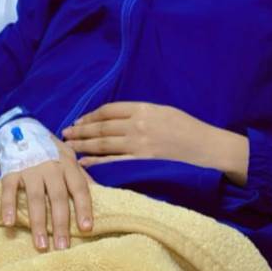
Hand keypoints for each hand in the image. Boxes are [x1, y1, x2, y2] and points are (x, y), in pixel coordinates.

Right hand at [0, 136, 94, 251]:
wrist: (22, 129)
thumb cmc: (50, 150)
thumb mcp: (69, 157)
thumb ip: (81, 175)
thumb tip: (100, 193)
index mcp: (67, 164)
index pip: (79, 187)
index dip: (83, 207)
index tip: (86, 228)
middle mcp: (50, 166)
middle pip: (57, 197)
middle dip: (61, 223)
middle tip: (62, 245)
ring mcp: (30, 169)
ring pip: (35, 197)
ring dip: (38, 222)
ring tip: (41, 243)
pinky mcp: (11, 171)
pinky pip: (8, 190)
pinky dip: (7, 206)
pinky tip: (9, 223)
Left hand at [61, 102, 213, 168]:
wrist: (206, 147)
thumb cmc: (187, 127)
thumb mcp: (163, 110)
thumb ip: (141, 112)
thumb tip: (118, 117)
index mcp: (143, 108)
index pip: (108, 110)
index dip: (90, 115)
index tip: (79, 120)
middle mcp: (138, 125)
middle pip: (101, 127)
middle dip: (80, 130)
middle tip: (65, 133)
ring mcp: (139, 144)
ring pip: (103, 144)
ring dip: (82, 144)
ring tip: (68, 146)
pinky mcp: (142, 162)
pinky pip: (113, 162)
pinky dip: (96, 161)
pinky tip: (82, 162)